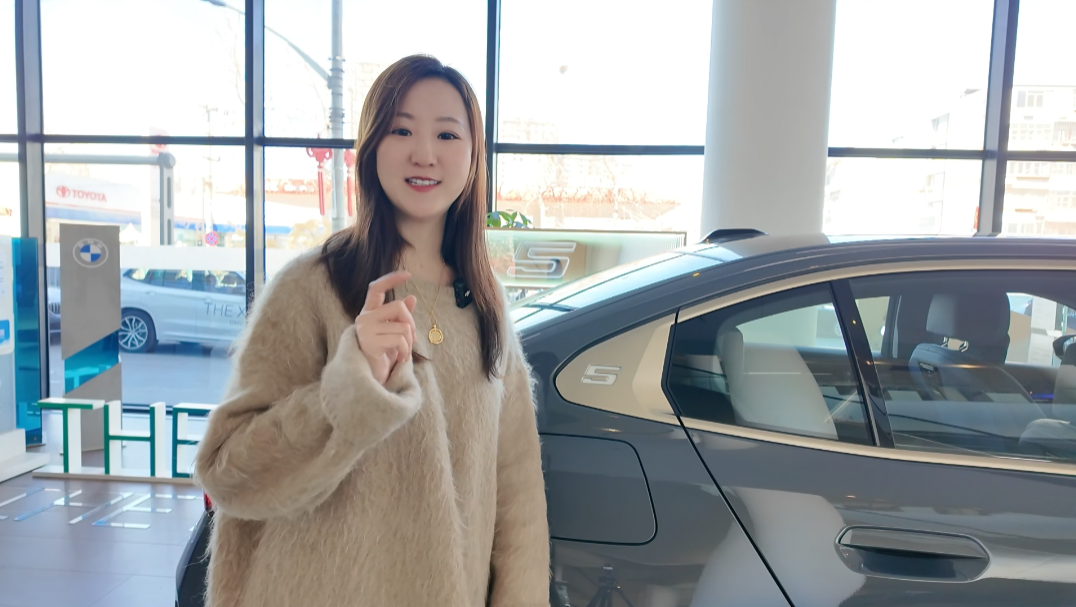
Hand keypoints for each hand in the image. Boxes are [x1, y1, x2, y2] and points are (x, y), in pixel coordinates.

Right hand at [355, 271, 417, 385]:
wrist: (371, 379)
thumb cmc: (382, 354)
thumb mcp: (393, 333)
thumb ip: (400, 316)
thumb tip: (412, 298)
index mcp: (369, 313)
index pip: (376, 288)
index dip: (391, 279)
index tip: (408, 275)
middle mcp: (364, 319)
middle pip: (398, 306)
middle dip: (411, 323)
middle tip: (411, 339)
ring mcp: (365, 331)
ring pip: (403, 326)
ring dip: (410, 342)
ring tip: (403, 353)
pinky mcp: (370, 343)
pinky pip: (400, 340)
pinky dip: (406, 351)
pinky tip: (400, 359)